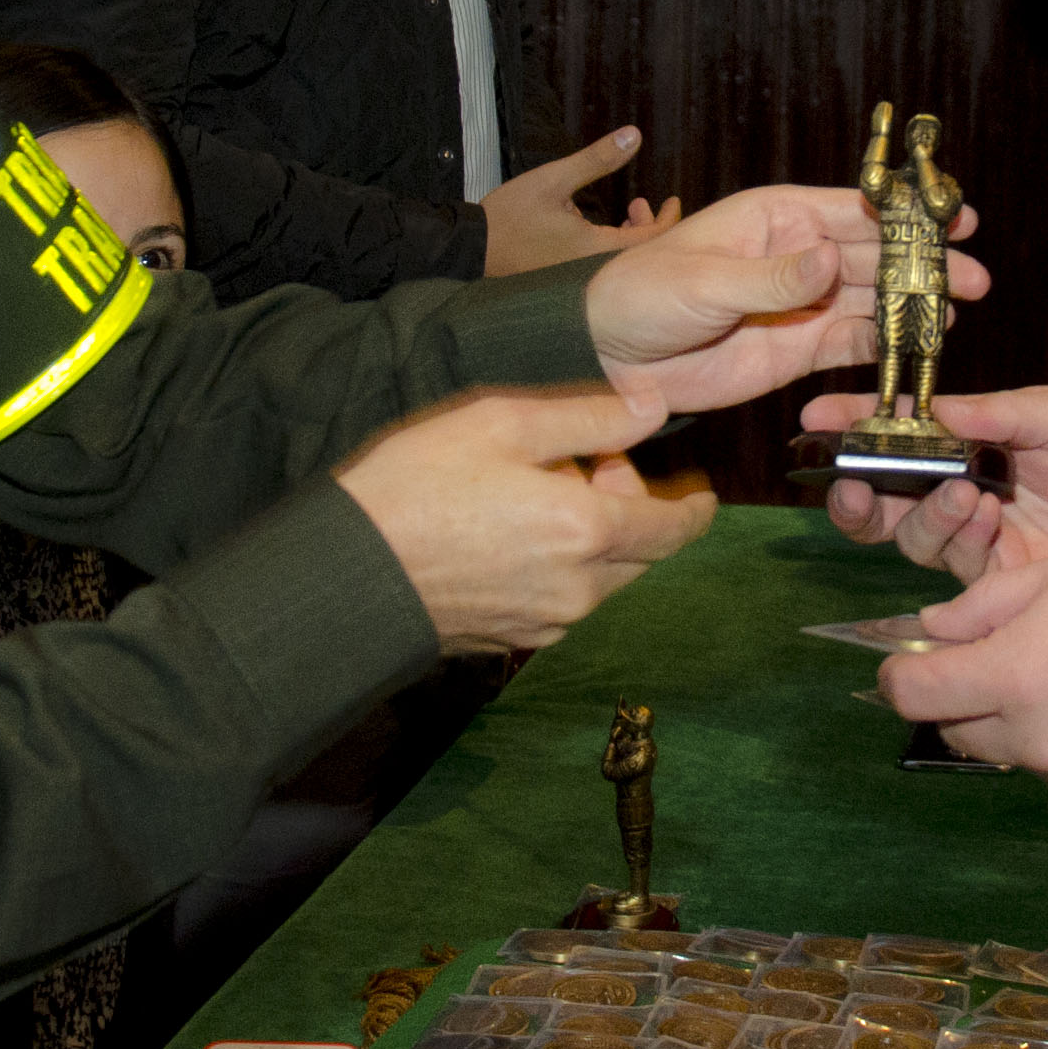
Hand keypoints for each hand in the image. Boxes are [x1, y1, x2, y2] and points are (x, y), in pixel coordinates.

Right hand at [336, 385, 713, 656]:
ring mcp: (545, 623)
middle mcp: (580, 590)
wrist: (347, 571)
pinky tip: (514, 533)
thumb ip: (591, 416)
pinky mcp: (511, 640)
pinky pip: (562, 600)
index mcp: (589, 534)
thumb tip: (653, 408)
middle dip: (634, 510)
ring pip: (602, 580)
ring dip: (595, 539)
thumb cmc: (418, 485)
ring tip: (540, 492)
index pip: (676, 530)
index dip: (694, 507)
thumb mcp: (504, 423)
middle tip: (587, 463)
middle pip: (641, 556)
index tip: (700, 490)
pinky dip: (561, 567)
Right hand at [484, 127, 672, 273]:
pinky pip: (601, 267)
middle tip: (646, 203)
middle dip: (649, 227)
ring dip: (629, 235)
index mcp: (596, 251)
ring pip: (619, 262)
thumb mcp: (553, 180)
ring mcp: (579, 281)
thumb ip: (596, 160)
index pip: (651, 243)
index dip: (668, 221)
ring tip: (629, 210)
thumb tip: (635, 135)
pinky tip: (599, 227)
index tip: (672, 200)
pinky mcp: (565, 283)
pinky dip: (610, 246)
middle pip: (639, 256)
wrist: (469, 251)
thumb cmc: (509, 217)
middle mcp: (593, 273)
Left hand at [583, 184, 988, 419]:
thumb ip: (773, 278)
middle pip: (875, 256)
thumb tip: (831, 263)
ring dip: (913, 307)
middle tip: (975, 278)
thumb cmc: (643, 295)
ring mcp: (800, 304)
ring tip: (955, 315)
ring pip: (871, 300)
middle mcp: (796, 256)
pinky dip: (884, 347)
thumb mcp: (706, 282)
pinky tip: (918, 349)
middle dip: (925, 265)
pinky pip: (850, 345)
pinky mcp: (796, 349)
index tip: (954, 217)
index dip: (906, 213)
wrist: (609, 357)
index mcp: (775, 218)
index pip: (853, 208)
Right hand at [801, 381, 1047, 585]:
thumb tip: (939, 409)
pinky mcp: (996, 584)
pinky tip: (990, 523)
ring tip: (969, 496)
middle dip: (856, 494)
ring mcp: (974, 541)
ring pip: (911, 538)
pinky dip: (961, 543)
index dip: (853, 427)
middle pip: (880, 501)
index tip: (816, 420)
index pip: (896, 436)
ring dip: (926, 514)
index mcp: (967, 445)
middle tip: (858, 484)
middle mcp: (958, 493)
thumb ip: (1005, 411)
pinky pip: (955, 569)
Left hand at [878, 544, 1047, 797]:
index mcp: (1015, 678)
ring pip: (1005, 749)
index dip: (899, 674)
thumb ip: (982, 605)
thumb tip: (932, 629)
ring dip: (1005, 716)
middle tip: (984, 655)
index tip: (907, 657)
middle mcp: (1035, 739)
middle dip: (954, 695)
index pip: (914, 695)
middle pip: (954, 730)